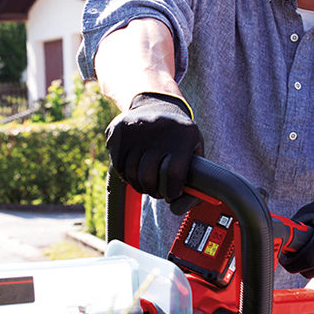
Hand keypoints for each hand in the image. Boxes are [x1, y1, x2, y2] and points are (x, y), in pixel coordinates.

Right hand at [105, 92, 203, 213]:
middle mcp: (159, 127)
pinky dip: (126, 173)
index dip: (171, 191)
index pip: (173, 174)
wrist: (157, 103)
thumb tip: (177, 209)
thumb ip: (196, 184)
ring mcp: (136, 127)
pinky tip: (135, 167)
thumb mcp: (195, 152)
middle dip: (153, 191)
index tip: (171, 194)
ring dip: (139, 184)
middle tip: (158, 190)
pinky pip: (118, 165)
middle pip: (148, 176)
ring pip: (131, 173)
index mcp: (184, 134)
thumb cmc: (180, 136)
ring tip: (147, 179)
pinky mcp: (119, 130)